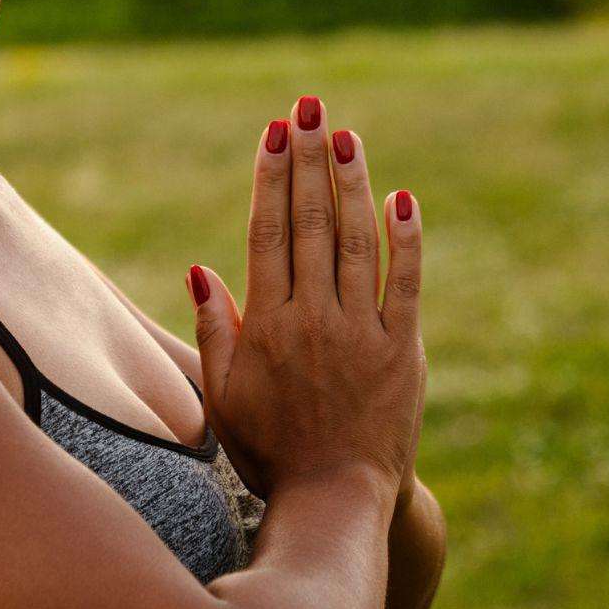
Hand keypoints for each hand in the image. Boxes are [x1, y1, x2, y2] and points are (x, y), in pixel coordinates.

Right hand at [185, 94, 426, 502]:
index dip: (271, 178)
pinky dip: (406, 239)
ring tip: (345, 134)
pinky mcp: (405, 351)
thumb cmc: (269, 452)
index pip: (269, 234)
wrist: (336, 500)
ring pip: (358, 242)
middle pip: (312, 224)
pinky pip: (406, 284)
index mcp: (267, 328)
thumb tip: (202, 268)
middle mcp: (314, 321)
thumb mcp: (222, 397)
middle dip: (309, 160)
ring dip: (352, 183)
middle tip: (308, 108)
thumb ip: (214, 331)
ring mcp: (363, 334)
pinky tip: (401, 197)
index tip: (274, 132)